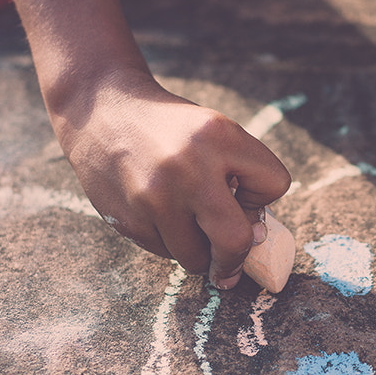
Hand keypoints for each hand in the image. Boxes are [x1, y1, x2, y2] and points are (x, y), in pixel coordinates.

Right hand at [53, 69, 291, 287]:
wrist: (100, 112)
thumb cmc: (170, 129)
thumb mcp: (214, 132)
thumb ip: (241, 176)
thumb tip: (255, 239)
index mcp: (220, 136)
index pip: (274, 184)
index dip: (263, 195)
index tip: (244, 195)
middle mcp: (188, 168)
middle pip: (235, 240)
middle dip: (236, 257)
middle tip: (231, 262)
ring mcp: (155, 197)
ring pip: (196, 258)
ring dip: (199, 252)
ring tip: (188, 227)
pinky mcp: (129, 219)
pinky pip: (164, 253)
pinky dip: (169, 243)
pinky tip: (159, 215)